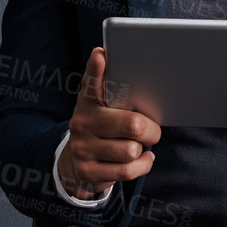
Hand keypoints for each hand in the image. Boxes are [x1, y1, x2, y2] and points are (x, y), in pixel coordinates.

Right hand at [59, 46, 160, 198]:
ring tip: (138, 146)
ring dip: (142, 150)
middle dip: (151, 130)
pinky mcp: (89, 171)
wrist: (75, 166)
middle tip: (150, 130)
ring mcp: (83, 148)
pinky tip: (142, 159)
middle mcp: (82, 123)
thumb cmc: (99, 129)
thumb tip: (105, 54)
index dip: (96, 69)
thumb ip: (108, 88)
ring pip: (132, 150)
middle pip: (133, 125)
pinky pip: (128, 170)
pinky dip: (142, 165)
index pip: (92, 83)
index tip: (101, 55)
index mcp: (87, 102)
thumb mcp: (100, 108)